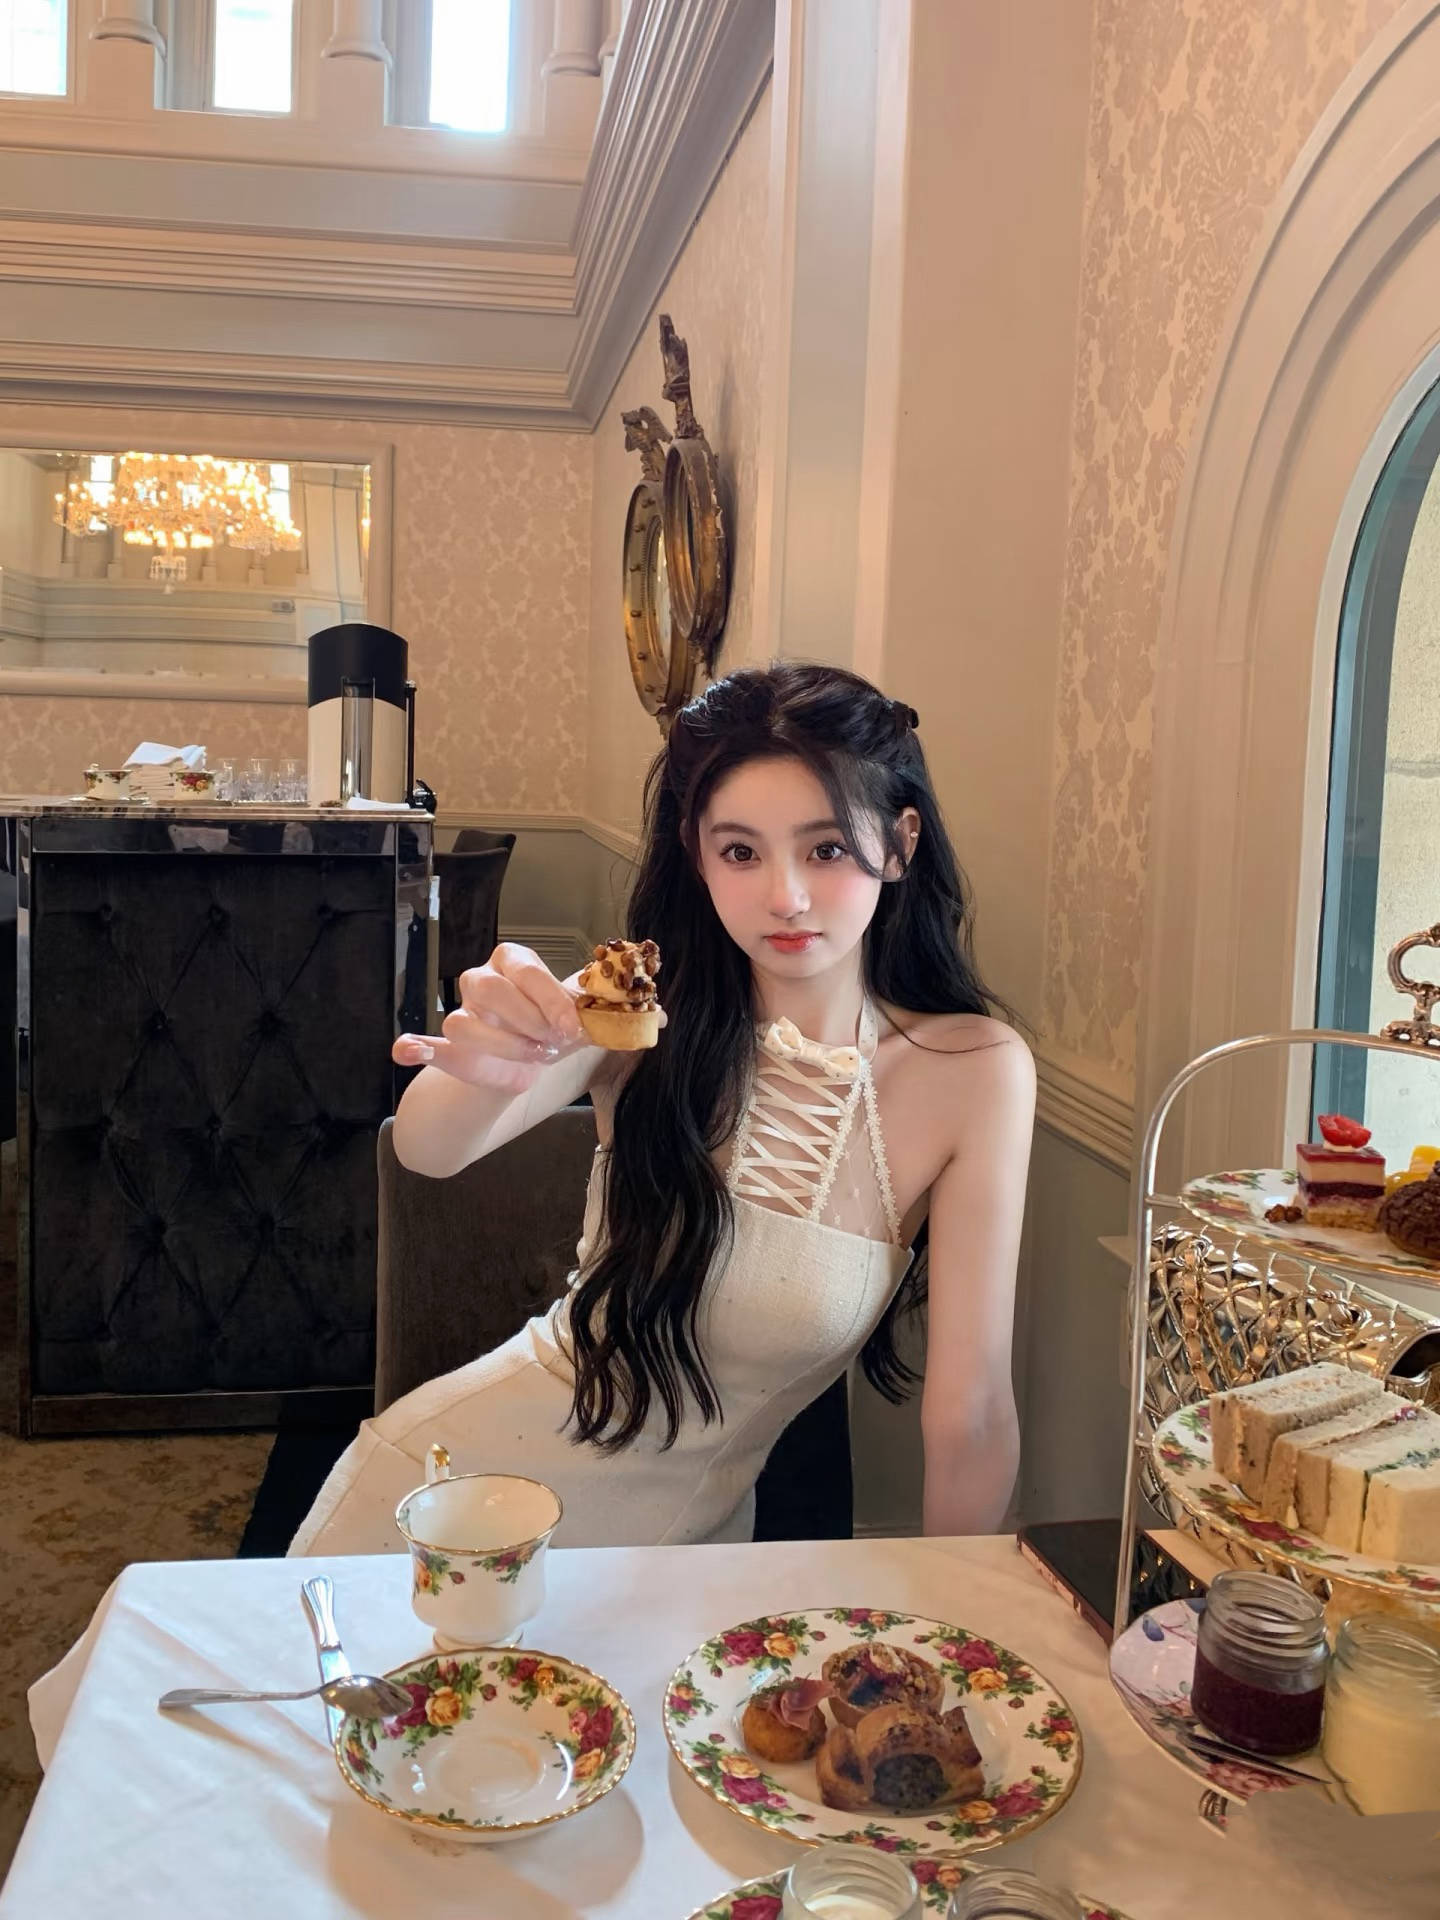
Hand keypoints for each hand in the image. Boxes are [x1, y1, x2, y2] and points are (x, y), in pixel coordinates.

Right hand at [392, 943, 586, 1094]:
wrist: (534, 1063)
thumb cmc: (553, 1029)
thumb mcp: (577, 1017)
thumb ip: (589, 1013)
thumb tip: (609, 1016)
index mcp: (515, 961)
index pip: (527, 971)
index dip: (550, 1001)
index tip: (572, 1027)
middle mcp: (483, 979)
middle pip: (492, 989)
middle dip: (527, 1019)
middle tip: (552, 1041)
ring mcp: (462, 1011)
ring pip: (464, 1022)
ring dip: (501, 1044)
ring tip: (532, 1055)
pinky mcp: (449, 1045)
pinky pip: (427, 1041)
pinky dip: (414, 1046)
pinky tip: (408, 1050)